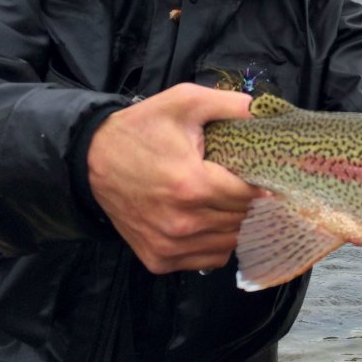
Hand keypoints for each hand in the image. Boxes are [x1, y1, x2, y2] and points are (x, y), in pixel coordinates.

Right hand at [87, 83, 263, 272]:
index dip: (263, 186)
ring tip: (232, 204)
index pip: (250, 197)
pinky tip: (212, 222)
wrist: (92, 159)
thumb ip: (229, 104)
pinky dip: (216, 244)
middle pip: (242, 220)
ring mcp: (169, 245)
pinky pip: (208, 259)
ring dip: (236, 225)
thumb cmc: (142, 129)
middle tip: (252, 189)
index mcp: (192, 185)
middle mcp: (182, 222)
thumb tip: (265, 110)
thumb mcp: (185, 102)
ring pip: (229, 243)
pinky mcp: (158, 259)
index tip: (268, 179)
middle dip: (252, 204)